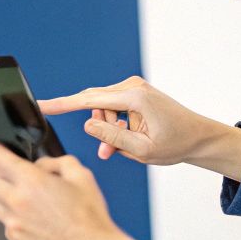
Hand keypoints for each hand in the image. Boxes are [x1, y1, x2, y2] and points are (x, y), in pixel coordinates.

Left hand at [0, 136, 135, 239]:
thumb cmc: (90, 220)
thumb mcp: (81, 176)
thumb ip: (56, 163)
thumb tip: (41, 165)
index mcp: (32, 182)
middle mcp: (17, 203)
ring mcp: (14, 226)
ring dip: (1, 195)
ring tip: (23, 197)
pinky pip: (7, 226)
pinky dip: (15, 218)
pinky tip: (34, 220)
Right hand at [39, 76, 240, 180]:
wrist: (199, 137)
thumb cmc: (176, 144)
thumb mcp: (141, 150)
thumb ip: (111, 138)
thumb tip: (88, 126)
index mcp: (134, 97)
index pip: (88, 100)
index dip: (61, 104)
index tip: (41, 105)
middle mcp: (132, 87)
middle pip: (94, 105)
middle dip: (97, 129)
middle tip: (108, 152)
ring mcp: (133, 88)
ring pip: (102, 110)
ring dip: (107, 130)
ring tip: (119, 150)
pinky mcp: (134, 93)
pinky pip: (112, 109)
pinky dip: (114, 126)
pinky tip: (126, 141)